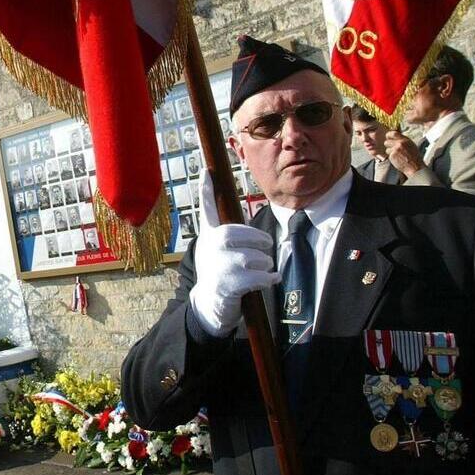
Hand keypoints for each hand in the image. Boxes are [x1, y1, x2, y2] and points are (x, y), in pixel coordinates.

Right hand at [189, 171, 280, 336]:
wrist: (209, 303)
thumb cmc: (219, 272)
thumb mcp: (217, 248)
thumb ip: (226, 230)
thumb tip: (239, 210)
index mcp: (210, 235)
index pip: (206, 209)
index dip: (206, 190)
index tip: (206, 171)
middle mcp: (211, 247)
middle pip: (247, 236)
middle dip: (261, 243)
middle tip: (264, 250)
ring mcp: (219, 265)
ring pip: (257, 258)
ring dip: (265, 265)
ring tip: (259, 271)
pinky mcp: (228, 285)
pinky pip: (260, 276)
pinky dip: (268, 279)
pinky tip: (269, 279)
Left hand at [385, 131, 425, 176]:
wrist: (415, 167)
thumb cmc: (414, 157)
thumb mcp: (411, 145)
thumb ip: (403, 141)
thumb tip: (396, 137)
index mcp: (405, 140)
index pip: (393, 133)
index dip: (389, 135)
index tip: (388, 137)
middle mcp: (400, 143)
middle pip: (387, 142)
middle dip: (388, 146)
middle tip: (394, 150)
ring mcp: (396, 149)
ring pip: (387, 149)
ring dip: (390, 153)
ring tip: (398, 155)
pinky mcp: (393, 155)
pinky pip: (388, 155)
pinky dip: (392, 158)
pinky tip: (398, 159)